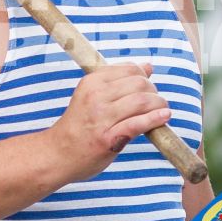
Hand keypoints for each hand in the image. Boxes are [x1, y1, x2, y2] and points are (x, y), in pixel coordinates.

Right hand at [47, 62, 171, 181]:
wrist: (57, 154)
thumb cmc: (79, 125)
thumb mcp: (92, 95)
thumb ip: (119, 81)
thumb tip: (148, 66)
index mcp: (92, 82)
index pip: (130, 69)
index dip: (145, 77)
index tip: (147, 88)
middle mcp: (96, 96)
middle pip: (139, 83)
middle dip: (154, 91)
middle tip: (155, 102)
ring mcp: (102, 118)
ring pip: (142, 101)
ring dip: (159, 104)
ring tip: (162, 110)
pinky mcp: (108, 138)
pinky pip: (139, 123)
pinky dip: (156, 118)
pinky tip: (163, 117)